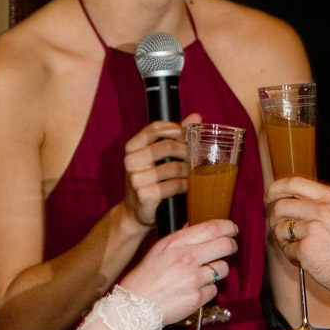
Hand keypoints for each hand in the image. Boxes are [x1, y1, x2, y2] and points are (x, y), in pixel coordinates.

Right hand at [118, 219, 238, 324]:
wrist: (136, 306)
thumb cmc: (145, 277)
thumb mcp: (159, 249)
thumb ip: (180, 238)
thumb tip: (199, 228)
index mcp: (176, 243)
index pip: (212, 228)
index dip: (227, 226)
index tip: (232, 228)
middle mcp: (187, 258)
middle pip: (225, 245)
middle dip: (231, 245)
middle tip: (229, 247)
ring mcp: (194, 279)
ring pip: (223, 268)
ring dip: (218, 269)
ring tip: (204, 273)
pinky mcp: (197, 298)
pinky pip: (214, 289)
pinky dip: (207, 289)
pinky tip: (194, 289)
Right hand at [121, 113, 201, 229]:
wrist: (135, 212)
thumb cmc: (149, 181)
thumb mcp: (156, 156)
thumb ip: (174, 135)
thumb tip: (196, 117)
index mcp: (132, 147)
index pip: (155, 128)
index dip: (176, 129)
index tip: (189, 135)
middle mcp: (131, 161)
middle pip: (167, 146)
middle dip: (187, 150)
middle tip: (198, 156)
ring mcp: (136, 179)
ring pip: (174, 167)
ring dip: (190, 170)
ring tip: (197, 172)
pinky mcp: (145, 195)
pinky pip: (174, 185)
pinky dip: (186, 185)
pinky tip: (190, 185)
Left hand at [264, 177, 329, 297]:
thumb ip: (327, 204)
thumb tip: (300, 201)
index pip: (294, 183)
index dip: (276, 188)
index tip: (269, 196)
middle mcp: (322, 210)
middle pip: (281, 206)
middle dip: (274, 217)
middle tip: (278, 227)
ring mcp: (312, 229)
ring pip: (280, 229)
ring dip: (283, 240)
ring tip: (297, 248)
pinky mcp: (306, 249)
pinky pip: (287, 250)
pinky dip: (292, 257)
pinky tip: (306, 261)